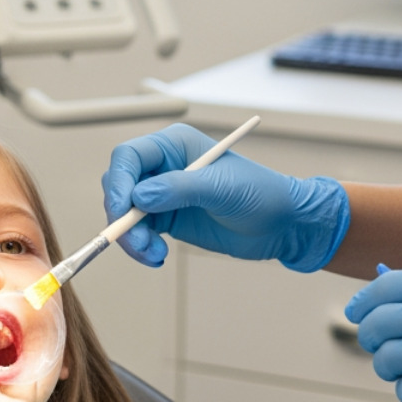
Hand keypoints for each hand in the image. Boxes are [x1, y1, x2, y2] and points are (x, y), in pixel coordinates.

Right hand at [101, 123, 348, 270]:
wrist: (282, 225)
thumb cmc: (261, 194)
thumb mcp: (222, 188)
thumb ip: (179, 188)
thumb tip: (139, 196)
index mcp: (174, 144)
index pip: (129, 157)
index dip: (118, 182)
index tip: (120, 210)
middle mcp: (163, 166)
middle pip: (119, 186)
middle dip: (122, 216)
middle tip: (136, 242)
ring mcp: (162, 193)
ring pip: (125, 213)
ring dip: (131, 237)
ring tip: (154, 255)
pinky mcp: (165, 218)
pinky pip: (138, 232)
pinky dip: (141, 247)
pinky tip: (157, 257)